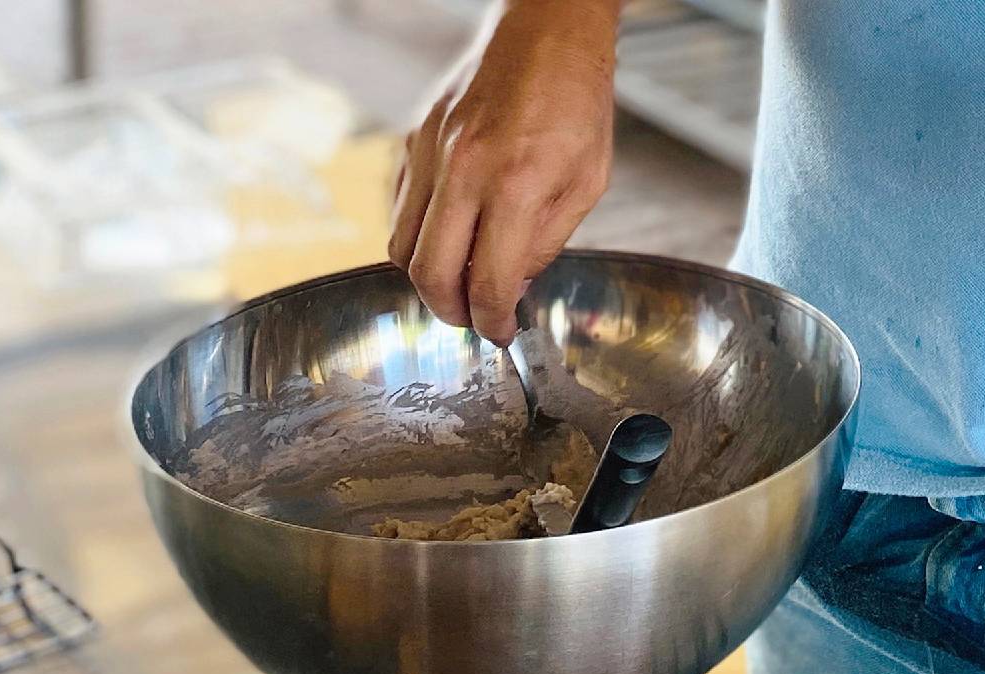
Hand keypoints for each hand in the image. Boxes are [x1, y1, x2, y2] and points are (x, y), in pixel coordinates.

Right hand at [388, 0, 616, 343]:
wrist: (546, 28)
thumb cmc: (577, 101)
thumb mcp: (586, 182)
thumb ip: (546, 242)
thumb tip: (513, 287)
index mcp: (517, 183)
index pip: (488, 282)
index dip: (492, 321)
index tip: (500, 332)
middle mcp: (463, 169)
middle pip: (428, 274)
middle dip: (450, 313)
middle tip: (472, 319)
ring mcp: (429, 151)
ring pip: (400, 245)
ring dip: (427, 278)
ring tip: (459, 284)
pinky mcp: (412, 138)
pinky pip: (398, 207)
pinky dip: (416, 237)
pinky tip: (448, 238)